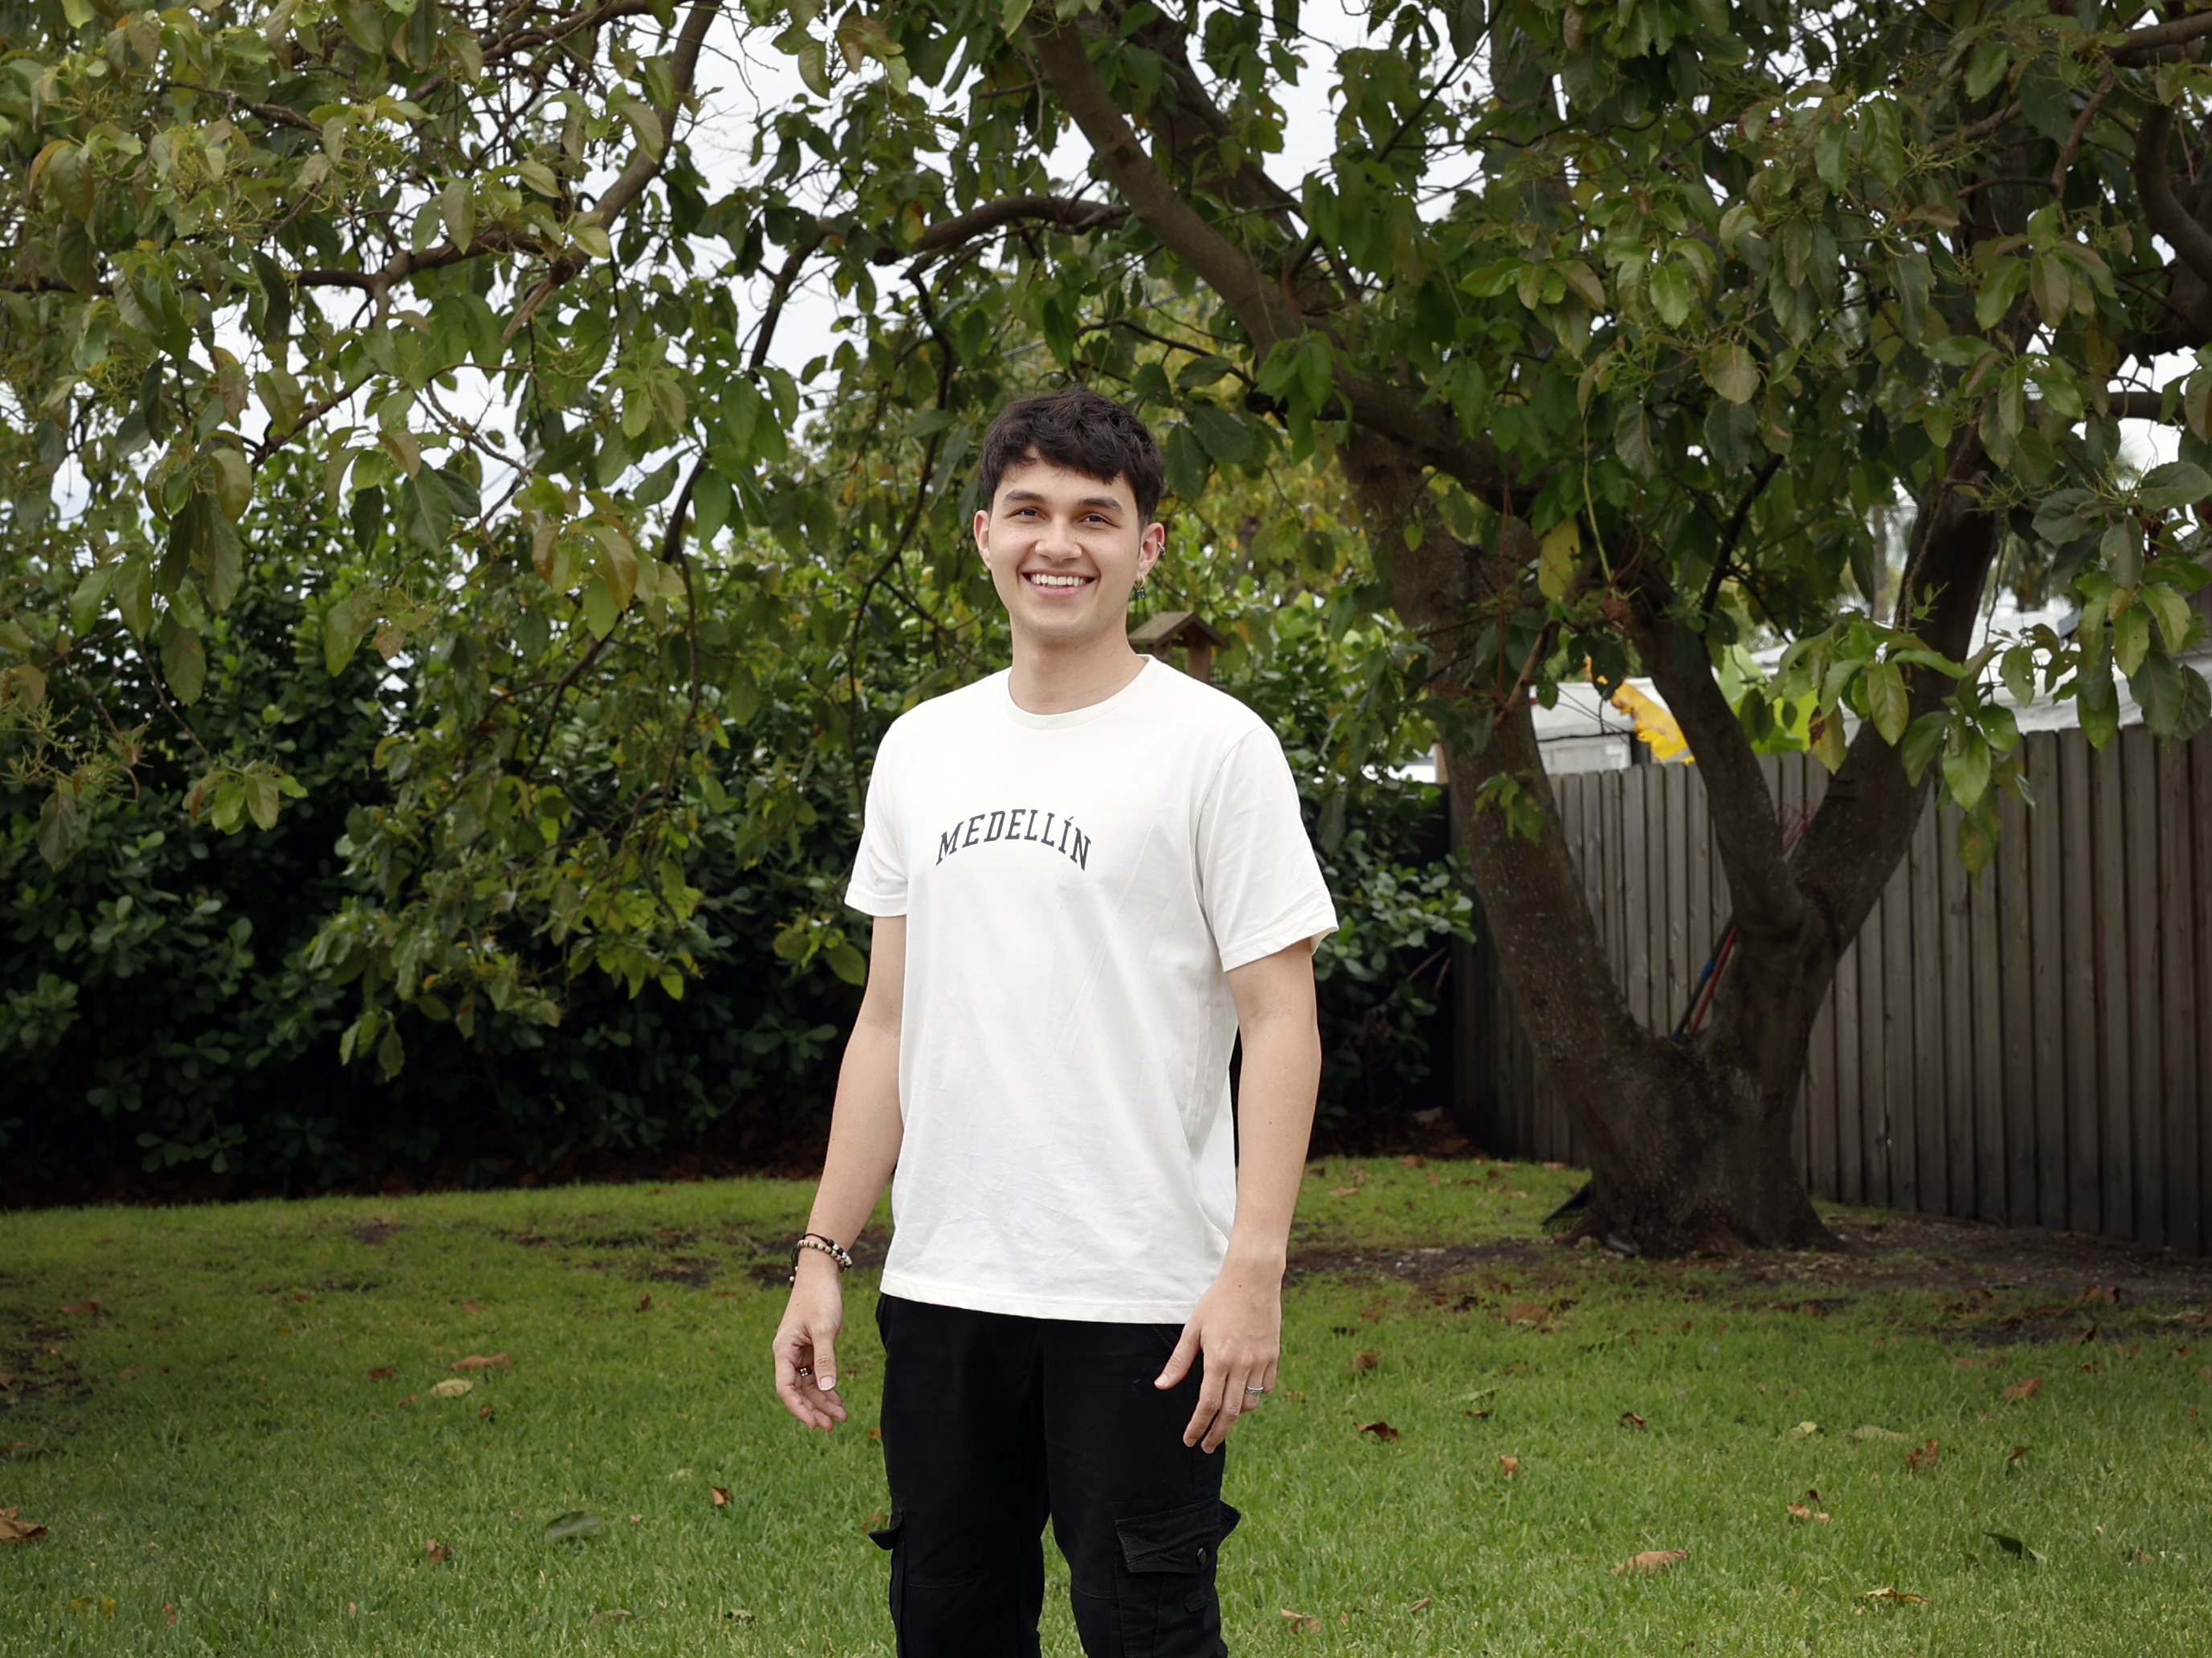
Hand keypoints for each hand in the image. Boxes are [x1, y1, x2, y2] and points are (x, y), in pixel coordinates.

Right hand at [771, 1255, 848, 1429]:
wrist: (822, 1272)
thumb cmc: (819, 1296)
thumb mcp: (824, 1328)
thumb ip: (826, 1359)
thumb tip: (826, 1389)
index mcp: (783, 1350)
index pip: (786, 1388)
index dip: (799, 1408)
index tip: (815, 1423)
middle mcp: (788, 1354)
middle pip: (798, 1391)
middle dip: (814, 1409)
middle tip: (833, 1426)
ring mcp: (799, 1352)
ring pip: (809, 1384)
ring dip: (823, 1401)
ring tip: (842, 1417)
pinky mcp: (811, 1347)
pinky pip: (817, 1374)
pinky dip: (827, 1387)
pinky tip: (838, 1399)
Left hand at [1154, 1263, 1281, 1452]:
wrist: (1252, 1279)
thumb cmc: (1218, 1301)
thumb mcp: (1193, 1328)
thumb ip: (1179, 1360)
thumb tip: (1162, 1386)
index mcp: (1218, 1359)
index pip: (1207, 1404)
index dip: (1198, 1426)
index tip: (1190, 1440)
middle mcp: (1241, 1364)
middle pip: (1230, 1412)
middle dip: (1217, 1433)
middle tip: (1206, 1446)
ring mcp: (1260, 1361)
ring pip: (1249, 1402)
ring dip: (1235, 1414)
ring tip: (1222, 1415)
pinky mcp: (1273, 1355)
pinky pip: (1265, 1386)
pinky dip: (1254, 1395)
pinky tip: (1243, 1391)